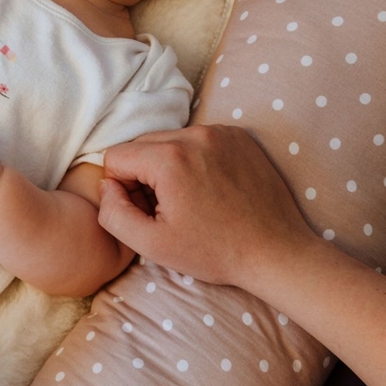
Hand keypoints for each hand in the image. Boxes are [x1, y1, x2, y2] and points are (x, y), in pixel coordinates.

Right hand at [97, 125, 313, 288]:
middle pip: (141, 145)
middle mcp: (193, 135)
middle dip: (144, 174)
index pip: (116, 156)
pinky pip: (197, 139)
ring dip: (168, 165)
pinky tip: (210, 188)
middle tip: (169, 208)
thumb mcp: (152, 245)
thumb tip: (107, 186)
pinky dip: (194, 159)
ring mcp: (219, 132)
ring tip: (191, 199)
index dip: (123, 188)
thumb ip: (113, 213)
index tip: (148, 211)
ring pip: (168, 140)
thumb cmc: (215, 252)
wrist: (278, 253)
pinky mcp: (238, 135)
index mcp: (169, 158)